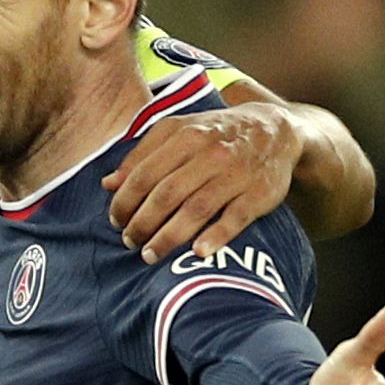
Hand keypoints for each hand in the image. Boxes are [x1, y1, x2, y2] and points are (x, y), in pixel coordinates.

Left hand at [105, 101, 295, 262]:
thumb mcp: (180, 131)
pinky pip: (236, 218)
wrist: (276, 129)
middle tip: (130, 241)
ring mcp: (237, 174)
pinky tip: (197, 253)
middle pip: (167, 194)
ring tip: (150, 255)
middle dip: (142, 223)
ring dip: (169, 237)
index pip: (144, 173)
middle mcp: (211, 153)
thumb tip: (107, 184)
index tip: (115, 220)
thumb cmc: (216, 134)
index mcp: (186, 135)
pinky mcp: (260, 193)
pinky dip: (216, 237)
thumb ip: (142, 154)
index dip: (125, 201)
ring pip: (196, 209)